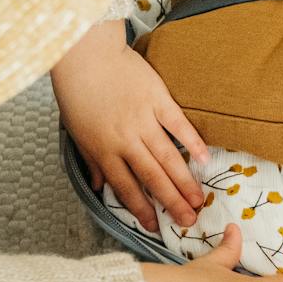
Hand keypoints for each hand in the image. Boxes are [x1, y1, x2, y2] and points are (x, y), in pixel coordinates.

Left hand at [53, 20, 207, 231]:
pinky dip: (192, 142)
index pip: (125, 187)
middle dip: (171, 203)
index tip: (155, 227)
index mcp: (103, 150)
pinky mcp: (158, 100)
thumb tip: (99, 188)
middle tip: (189, 221)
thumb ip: (92, 161)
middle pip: (152, 178)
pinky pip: (178, 125)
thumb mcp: (77, 132)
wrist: (85, 54)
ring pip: (168, 157)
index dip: (141, 209)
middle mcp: (125, 140)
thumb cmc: (77, 93)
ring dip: (184, 182)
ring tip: (199, 200)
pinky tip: (205, 159)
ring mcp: (143, 120)